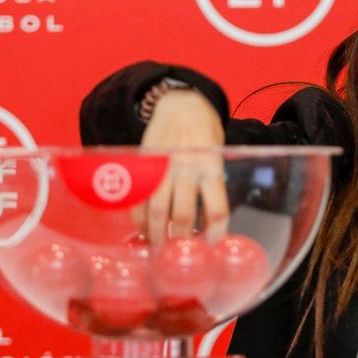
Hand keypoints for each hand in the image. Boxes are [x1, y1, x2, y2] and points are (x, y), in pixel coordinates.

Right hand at [136, 82, 227, 244]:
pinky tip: (144, 229)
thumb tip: (209, 222)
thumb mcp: (218, 154)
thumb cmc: (204, 133)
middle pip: (185, 214)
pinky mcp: (144, 165)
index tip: (213, 246)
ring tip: (159, 247)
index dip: (216, 233)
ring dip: (158, 234)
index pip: (217, 208)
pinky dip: (140, 218)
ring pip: (158, 210)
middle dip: (183, 239)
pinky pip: (139, 198)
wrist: (179, 104)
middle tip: (182, 254)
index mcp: (211, 165)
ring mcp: (163, 166)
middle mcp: (187, 167)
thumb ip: (212, 183)